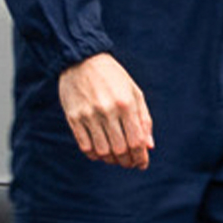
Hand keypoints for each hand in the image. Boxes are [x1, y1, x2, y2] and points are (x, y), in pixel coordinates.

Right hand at [58, 53, 153, 169]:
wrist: (81, 59)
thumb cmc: (113, 76)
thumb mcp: (134, 92)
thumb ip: (143, 119)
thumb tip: (148, 146)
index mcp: (126, 103)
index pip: (136, 140)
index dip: (141, 157)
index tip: (142, 163)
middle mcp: (107, 110)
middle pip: (120, 149)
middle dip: (127, 161)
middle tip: (129, 163)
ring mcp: (88, 115)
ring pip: (102, 151)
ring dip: (111, 160)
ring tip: (116, 158)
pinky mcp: (73, 117)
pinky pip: (85, 146)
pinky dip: (94, 154)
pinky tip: (100, 153)